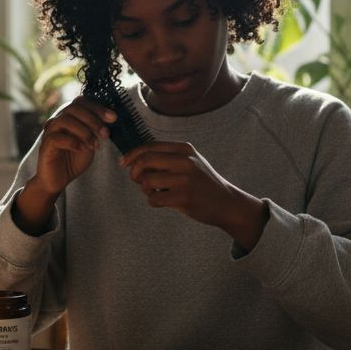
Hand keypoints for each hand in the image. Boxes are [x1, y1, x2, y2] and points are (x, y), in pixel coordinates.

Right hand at [12, 98, 114, 234]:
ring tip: (94, 145)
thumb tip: (111, 120)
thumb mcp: (90, 143)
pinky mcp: (45, 146)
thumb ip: (97, 131)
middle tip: (106, 133)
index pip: (81, 102)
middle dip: (93, 119)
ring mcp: (50, 133)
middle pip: (73, 108)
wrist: (58, 180)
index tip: (113, 118)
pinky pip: (56, 137)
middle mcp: (58, 121)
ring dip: (83, 131)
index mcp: (69, 118)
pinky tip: (83, 149)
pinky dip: (72, 142)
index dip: (98, 107)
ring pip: (64, 120)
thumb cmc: (73, 160)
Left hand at [120, 141, 269, 250]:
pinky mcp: (184, 197)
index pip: (149, 146)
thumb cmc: (202, 183)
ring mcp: (185, 179)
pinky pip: (154, 199)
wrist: (226, 203)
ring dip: (145, 189)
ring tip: (155, 192)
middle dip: (134, 172)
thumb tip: (134, 159)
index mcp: (184, 149)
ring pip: (146, 181)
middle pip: (144, 161)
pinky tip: (163, 201)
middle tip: (136, 180)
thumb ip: (167, 158)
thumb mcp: (190, 162)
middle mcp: (185, 161)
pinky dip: (153, 201)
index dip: (132, 155)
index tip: (123, 164)